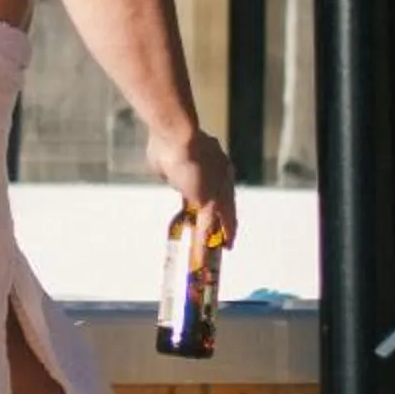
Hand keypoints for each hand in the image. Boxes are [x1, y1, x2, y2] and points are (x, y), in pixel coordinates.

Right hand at [147, 126, 237, 248]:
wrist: (175, 135)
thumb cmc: (167, 141)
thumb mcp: (168, 160)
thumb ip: (171, 172)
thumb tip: (168, 176)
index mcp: (214, 162)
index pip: (219, 188)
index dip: (220, 203)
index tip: (219, 214)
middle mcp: (222, 175)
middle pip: (226, 206)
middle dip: (226, 224)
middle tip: (227, 239)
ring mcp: (218, 190)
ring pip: (220, 219)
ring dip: (220, 238)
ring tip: (222, 252)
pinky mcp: (210, 202)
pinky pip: (207, 228)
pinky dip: (203, 244)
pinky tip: (202, 259)